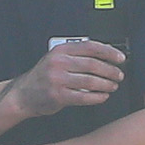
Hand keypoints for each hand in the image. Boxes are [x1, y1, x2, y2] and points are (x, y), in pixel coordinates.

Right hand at [4, 37, 125, 114]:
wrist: (24, 94)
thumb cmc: (45, 77)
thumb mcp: (57, 59)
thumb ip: (77, 56)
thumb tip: (106, 56)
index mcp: (61, 50)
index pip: (90, 46)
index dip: (109, 52)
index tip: (120, 58)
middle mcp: (58, 63)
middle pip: (92, 64)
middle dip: (110, 70)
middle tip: (119, 75)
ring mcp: (57, 79)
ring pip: (90, 81)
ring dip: (106, 84)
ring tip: (113, 86)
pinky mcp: (58, 95)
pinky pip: (83, 96)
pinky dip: (96, 97)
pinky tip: (103, 96)